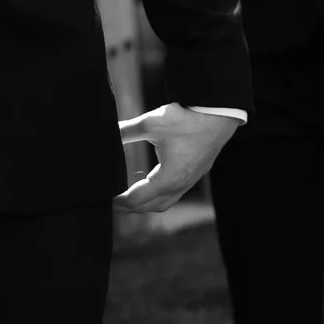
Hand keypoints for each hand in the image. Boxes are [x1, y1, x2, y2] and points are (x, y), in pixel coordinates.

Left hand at [116, 104, 241, 212]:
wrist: (218, 116)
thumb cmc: (186, 120)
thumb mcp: (151, 123)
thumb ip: (126, 131)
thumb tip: (107, 133)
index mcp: (167, 179)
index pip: (136, 200)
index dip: (119, 201)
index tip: (106, 197)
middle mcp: (179, 185)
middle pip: (150, 207)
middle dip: (130, 207)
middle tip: (114, 201)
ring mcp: (190, 181)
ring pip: (165, 203)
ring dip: (146, 204)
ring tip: (131, 197)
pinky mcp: (196, 174)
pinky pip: (175, 194)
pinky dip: (160, 195)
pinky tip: (153, 183)